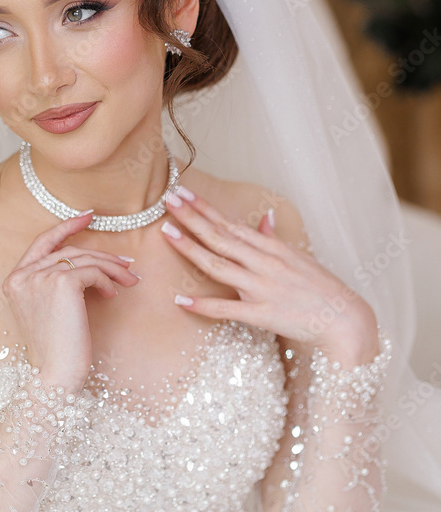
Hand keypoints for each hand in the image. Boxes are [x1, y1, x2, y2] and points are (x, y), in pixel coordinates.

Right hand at [1, 212, 139, 394]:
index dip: (66, 227)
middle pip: (69, 250)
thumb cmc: (56, 349)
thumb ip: (54, 283)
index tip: (88, 217)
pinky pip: (92, 271)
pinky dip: (107, 280)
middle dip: (102, 255)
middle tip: (126, 263)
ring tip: (129, 279)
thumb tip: (90, 262)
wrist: (55, 375)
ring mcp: (40, 277)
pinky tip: (113, 294)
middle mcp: (23, 275)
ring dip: (112, 268)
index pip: (42, 243)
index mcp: (14, 280)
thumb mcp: (48, 310)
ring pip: (85, 259)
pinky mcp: (61, 283)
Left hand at [161, 189, 378, 363]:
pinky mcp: (261, 314)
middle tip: (168, 200)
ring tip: (167, 233)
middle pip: (220, 237)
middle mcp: (264, 263)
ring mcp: (261, 288)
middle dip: (192, 217)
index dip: (205, 208)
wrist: (344, 319)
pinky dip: (203, 305)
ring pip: (219, 266)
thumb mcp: (299, 256)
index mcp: (271, 249)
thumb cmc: (321, 288)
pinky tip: (181, 300)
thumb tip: (265, 215)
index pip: (231, 224)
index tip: (184, 192)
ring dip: (191, 249)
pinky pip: (227, 309)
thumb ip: (275, 238)